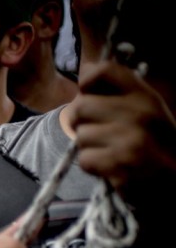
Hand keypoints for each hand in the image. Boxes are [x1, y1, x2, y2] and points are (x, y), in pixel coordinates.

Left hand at [72, 60, 175, 191]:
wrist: (173, 178)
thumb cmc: (154, 143)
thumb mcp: (144, 109)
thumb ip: (117, 90)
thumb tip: (84, 69)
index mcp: (145, 95)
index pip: (104, 71)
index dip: (87, 81)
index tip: (88, 92)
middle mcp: (140, 112)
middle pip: (80, 106)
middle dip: (82, 122)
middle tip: (99, 132)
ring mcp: (131, 138)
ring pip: (81, 136)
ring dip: (90, 147)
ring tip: (112, 151)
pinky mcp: (121, 163)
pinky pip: (85, 159)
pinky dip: (94, 166)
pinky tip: (112, 167)